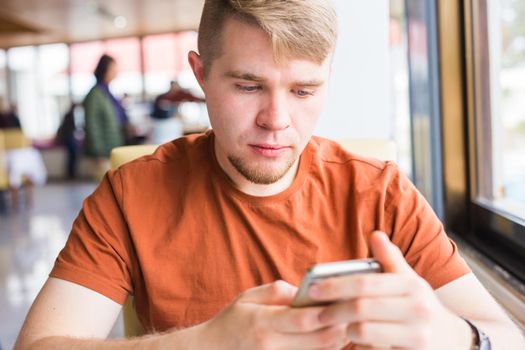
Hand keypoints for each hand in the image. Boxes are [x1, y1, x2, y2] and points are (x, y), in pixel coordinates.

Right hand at [197, 280, 350, 349]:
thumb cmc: (232, 321)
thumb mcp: (247, 298)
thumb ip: (278, 292)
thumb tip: (306, 292)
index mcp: (262, 323)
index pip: (303, 319)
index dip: (327, 312)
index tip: (345, 301)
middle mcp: (271, 346)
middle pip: (318, 340)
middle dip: (341, 327)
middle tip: (356, 312)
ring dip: (338, 340)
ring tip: (348, 324)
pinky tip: (331, 338)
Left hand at [307, 231, 471, 349]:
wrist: (454, 341)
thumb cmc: (421, 306)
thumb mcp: (410, 281)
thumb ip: (390, 259)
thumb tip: (375, 234)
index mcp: (411, 285)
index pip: (364, 283)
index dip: (334, 286)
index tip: (312, 289)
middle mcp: (417, 308)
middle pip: (360, 308)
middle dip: (333, 310)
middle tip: (317, 313)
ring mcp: (417, 335)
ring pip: (363, 331)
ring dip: (344, 330)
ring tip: (338, 326)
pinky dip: (359, 346)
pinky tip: (354, 341)